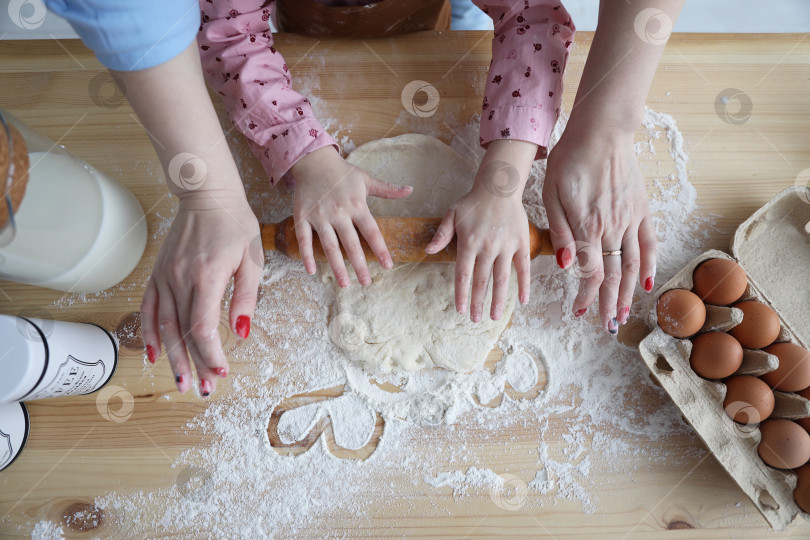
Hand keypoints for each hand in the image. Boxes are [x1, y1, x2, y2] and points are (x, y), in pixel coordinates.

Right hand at [140, 192, 262, 395]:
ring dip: (172, 356)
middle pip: (183, 332)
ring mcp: (165, 276)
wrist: (207, 196)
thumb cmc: (235, 226)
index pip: (203, 326)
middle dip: (193, 364)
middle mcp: (180, 279)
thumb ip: (246, 297)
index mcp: (207, 276)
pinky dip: (149, 332)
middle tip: (203, 390)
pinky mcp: (157, 273)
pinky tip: (153, 354)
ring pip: (164, 325)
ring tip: (181, 381)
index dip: (211, 353)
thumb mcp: (252, 259)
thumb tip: (242, 332)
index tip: (223, 371)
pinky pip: (149, 308)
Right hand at [291, 146, 411, 285]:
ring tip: (344, 284)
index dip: (380, 249)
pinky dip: (306, 255)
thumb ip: (387, 189)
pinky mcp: (302, 217)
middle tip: (367, 283)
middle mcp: (339, 212)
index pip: (372, 231)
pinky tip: (312, 270)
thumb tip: (410, 190)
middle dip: (360, 265)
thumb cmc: (342, 172)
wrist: (313, 160)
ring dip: (337, 266)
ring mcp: (320, 216)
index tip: (388, 266)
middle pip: (351, 244)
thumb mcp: (366, 179)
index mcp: (357, 205)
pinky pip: (304, 239)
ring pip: (329, 245)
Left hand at [426, 141, 534, 321]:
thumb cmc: (472, 202)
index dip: (461, 294)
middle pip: (482, 281)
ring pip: (502, 279)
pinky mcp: (521, 243)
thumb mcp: (452, 214)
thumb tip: (428, 251)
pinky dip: (524, 285)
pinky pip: (523, 267)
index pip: (463, 274)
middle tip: (476, 320)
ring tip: (494, 316)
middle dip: (478, 303)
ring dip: (498, 300)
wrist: (499, 186)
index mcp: (468, 242)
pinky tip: (522, 301)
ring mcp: (506, 246)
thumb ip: (441, 235)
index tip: (461, 310)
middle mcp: (487, 247)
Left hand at [542, 122, 656, 333]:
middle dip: (609, 303)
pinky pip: (648, 242)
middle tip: (607, 325)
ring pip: (631, 264)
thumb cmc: (569, 160)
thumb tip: (563, 265)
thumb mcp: (551, 193)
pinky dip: (649, 264)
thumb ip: (559, 231)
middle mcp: (612, 228)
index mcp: (587, 227)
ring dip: (629, 293)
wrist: (602, 131)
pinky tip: (647, 282)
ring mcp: (630, 219)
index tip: (580, 311)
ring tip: (626, 314)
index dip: (587, 295)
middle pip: (613, 276)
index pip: (590, 273)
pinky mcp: (641, 209)